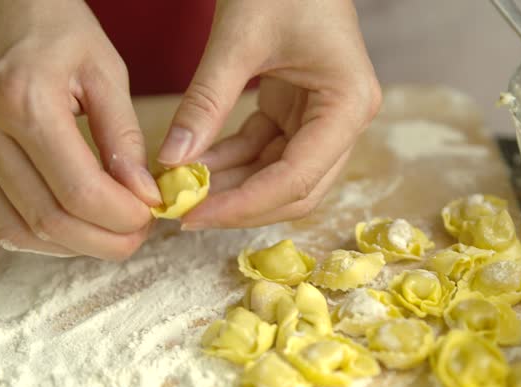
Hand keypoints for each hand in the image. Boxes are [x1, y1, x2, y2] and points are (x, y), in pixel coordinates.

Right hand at [0, 0, 159, 259]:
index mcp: (26, 103)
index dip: (123, 217)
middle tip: (140, 234)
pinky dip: (39, 236)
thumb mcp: (106, 72)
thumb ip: (125, 137)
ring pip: (21, 229)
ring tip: (112, 234)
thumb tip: (145, 195)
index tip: (153, 214)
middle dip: (105, 240)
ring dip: (74, 246)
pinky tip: (74, 230)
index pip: (80, 191)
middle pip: (50, 219)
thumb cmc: (55, 27)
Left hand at [156, 0, 381, 228]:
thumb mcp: (238, 38)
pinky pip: (266, 151)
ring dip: (233, 186)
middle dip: (242, 204)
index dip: (247, 204)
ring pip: (280, 176)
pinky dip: (232, 160)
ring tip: (182, 188)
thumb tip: (171, 160)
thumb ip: (205, 101)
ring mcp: (325, 119)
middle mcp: (345, 120)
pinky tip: (194, 164)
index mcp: (348, 103)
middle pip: (298, 188)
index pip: (299, 175)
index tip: (195, 214)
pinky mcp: (300, 112)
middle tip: (186, 213)